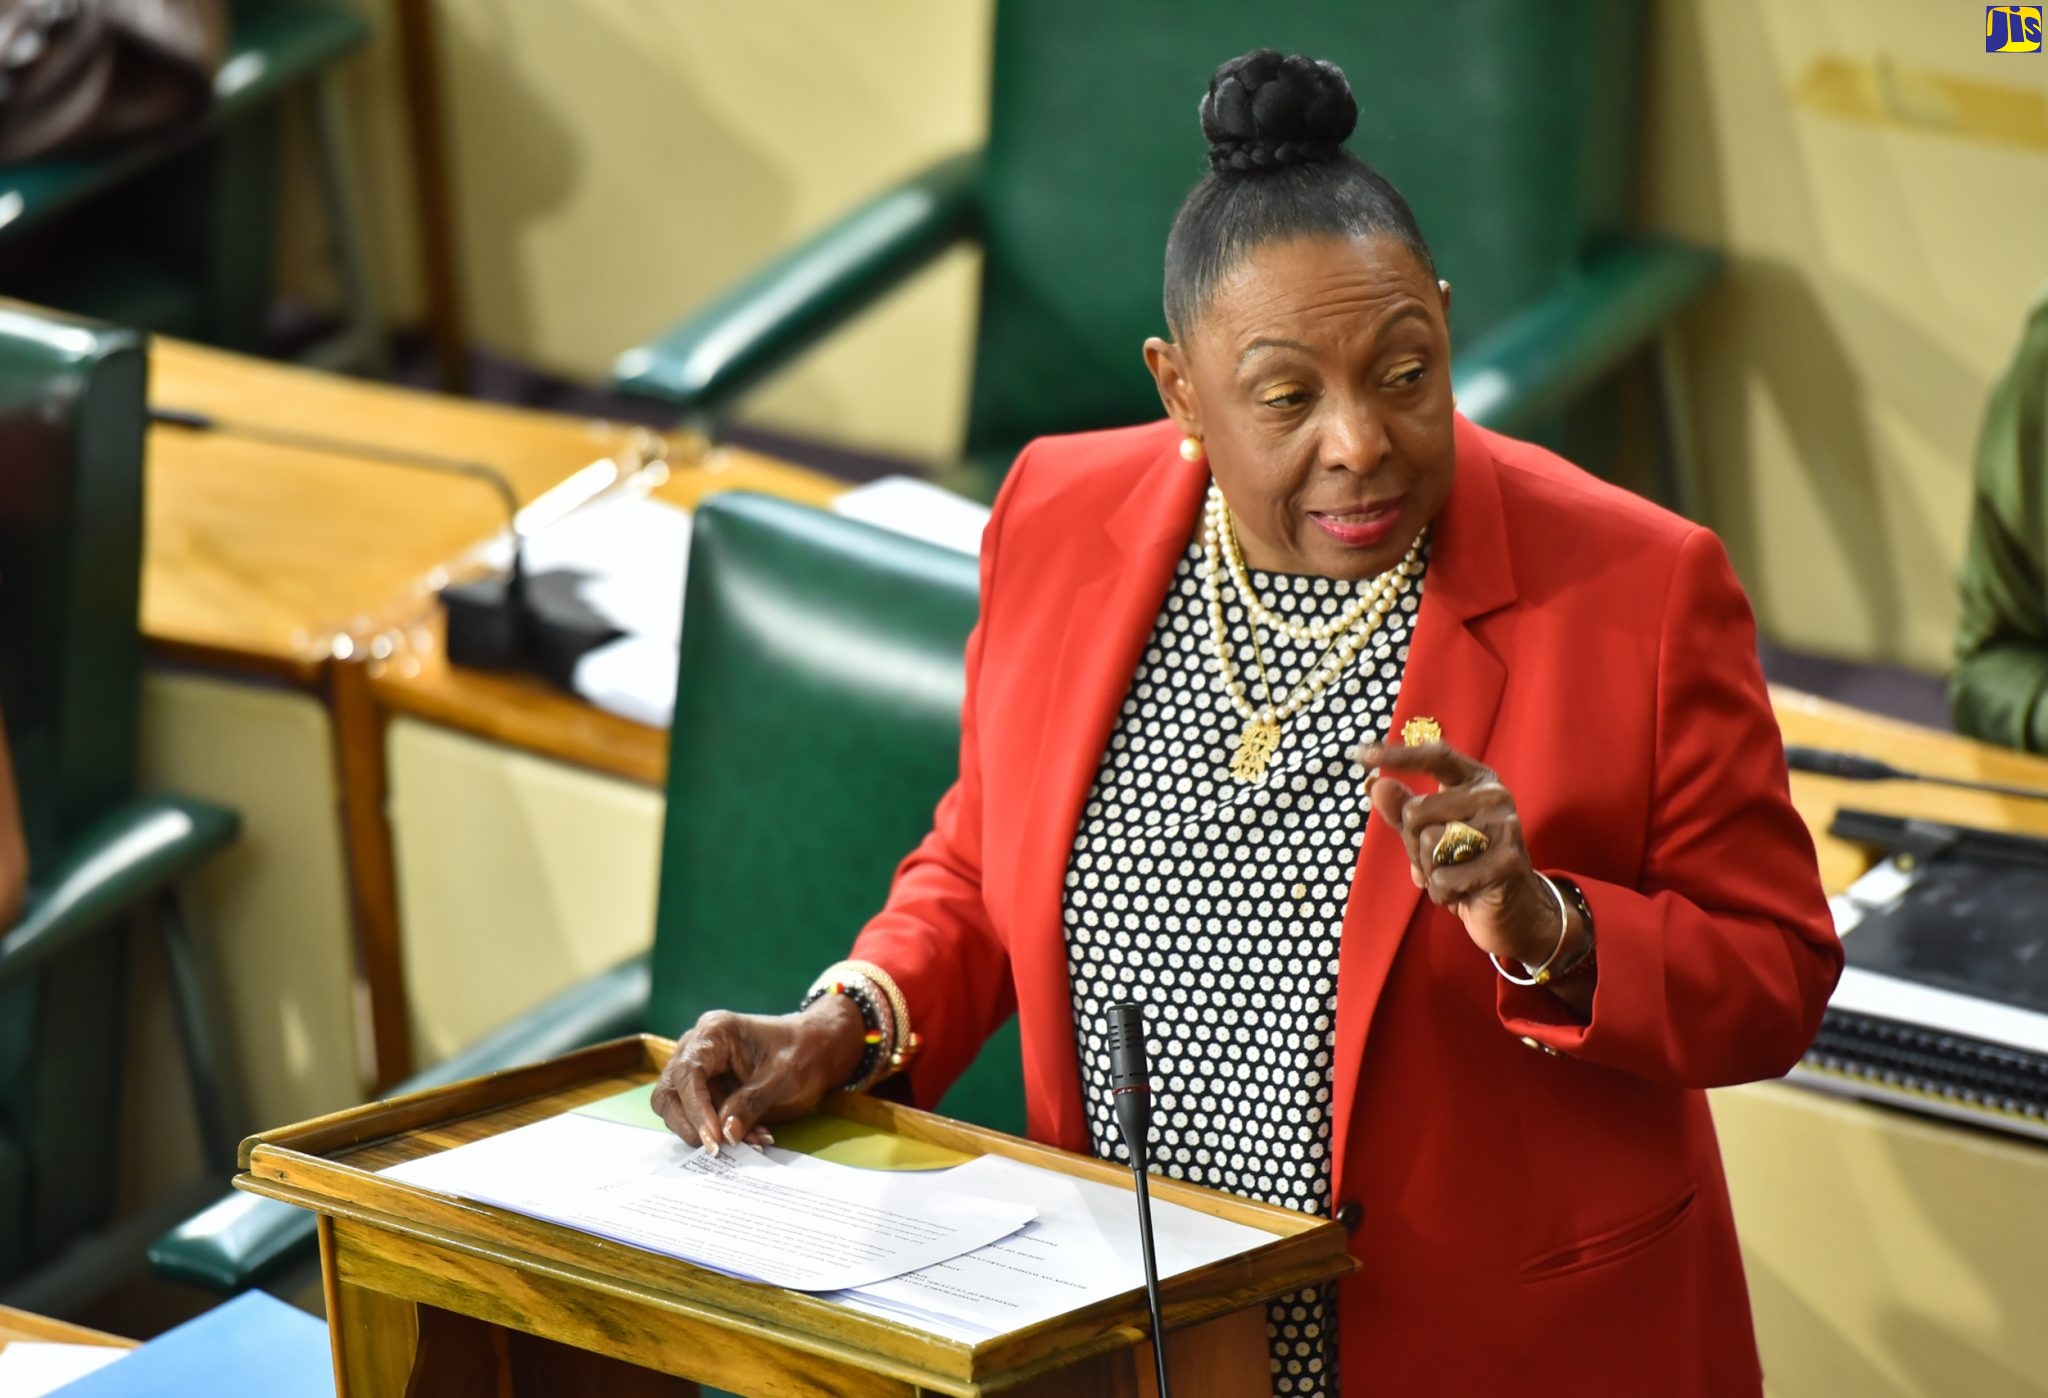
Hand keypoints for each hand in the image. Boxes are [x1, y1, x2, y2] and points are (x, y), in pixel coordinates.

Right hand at [650, 996, 867, 1153]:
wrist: (819, 1049)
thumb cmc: (804, 1051)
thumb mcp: (783, 1077)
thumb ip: (751, 1103)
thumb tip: (725, 1135)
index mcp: (714, 1033)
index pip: (687, 1073)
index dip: (695, 1108)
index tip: (713, 1138)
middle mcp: (698, 1048)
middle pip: (670, 1093)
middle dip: (691, 1124)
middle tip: (720, 1148)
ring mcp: (701, 1070)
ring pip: (679, 1110)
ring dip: (708, 1132)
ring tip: (749, 1141)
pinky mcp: (709, 1090)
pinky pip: (701, 1118)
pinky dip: (721, 1132)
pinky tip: (752, 1137)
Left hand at [1354, 740, 1566, 968]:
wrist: (1514, 908)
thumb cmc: (1466, 864)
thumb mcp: (1430, 835)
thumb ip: (1402, 811)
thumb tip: (1375, 785)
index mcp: (1476, 780)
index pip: (1435, 756)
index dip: (1397, 755)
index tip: (1360, 754)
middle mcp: (1494, 796)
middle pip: (1416, 812)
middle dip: (1413, 845)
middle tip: (1440, 859)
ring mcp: (1504, 827)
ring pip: (1428, 846)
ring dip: (1429, 872)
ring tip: (1454, 875)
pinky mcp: (1506, 863)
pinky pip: (1444, 880)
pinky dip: (1442, 895)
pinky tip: (1465, 893)